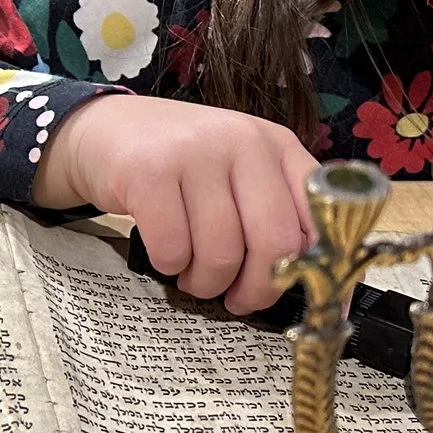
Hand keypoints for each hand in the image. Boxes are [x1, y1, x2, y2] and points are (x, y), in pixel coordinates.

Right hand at [35, 94, 315, 311]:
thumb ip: (279, 213)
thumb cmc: (182, 166)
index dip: (322, 268)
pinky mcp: (147, 171)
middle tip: (238, 300)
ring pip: (221, 254)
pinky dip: (169, 267)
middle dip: (257, 289)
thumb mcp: (239, 173)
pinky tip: (166, 253)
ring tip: (193, 273)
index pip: (323, 214)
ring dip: (205, 283)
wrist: (106, 129)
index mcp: (278, 145)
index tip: (310, 302)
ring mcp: (194, 153)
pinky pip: (173, 250)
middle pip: (275, 242)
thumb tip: (327, 292)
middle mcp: (243, 141)